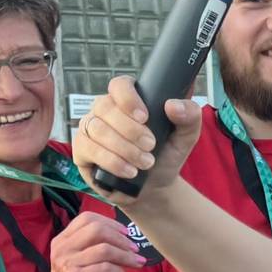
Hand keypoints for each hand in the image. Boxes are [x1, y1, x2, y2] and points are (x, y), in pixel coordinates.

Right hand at [43, 214, 149, 271]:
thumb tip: (126, 237)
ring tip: (136, 263)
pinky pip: (106, 269)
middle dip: (121, 239)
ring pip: (104, 249)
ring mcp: (67, 264)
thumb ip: (98, 247)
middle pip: (97, 230)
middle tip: (134, 249)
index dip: (111, 223)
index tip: (126, 233)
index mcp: (62, 241)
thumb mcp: (85, 262)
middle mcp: (61, 249)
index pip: (87, 218)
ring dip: (126, 256)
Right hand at [71, 77, 204, 202]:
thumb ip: (189, 116)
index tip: (145, 117)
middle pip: (105, 106)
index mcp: (129, 99)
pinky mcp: (82, 150)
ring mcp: (91, 128)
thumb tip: (173, 105)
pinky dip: (112, 161)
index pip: (119, 85)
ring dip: (124, 148)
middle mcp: (105, 110)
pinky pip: (89, 148)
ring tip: (145, 163)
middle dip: (131, 130)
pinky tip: (129, 171)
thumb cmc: (166, 154)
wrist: (155, 187)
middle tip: (151, 146)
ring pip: (97, 129)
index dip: (128, 98)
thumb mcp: (185, 137)